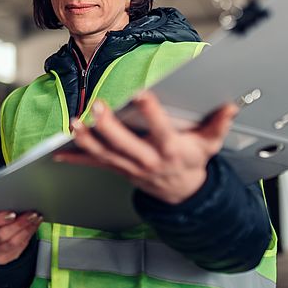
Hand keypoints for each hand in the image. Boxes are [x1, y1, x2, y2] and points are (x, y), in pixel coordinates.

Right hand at [0, 211, 42, 264]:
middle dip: (18, 224)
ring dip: (26, 229)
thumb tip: (9, 196)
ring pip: (11, 243)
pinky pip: (17, 249)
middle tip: (30, 213)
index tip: (12, 212)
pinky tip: (33, 226)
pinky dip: (28, 236)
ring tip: (35, 218)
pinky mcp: (1, 259)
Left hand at [56, 92, 236, 203]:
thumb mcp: (209, 144)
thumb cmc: (192, 161)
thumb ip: (218, 124)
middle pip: (125, 144)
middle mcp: (147, 159)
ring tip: (74, 124)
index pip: (161, 130)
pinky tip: (57, 152)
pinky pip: (93, 164)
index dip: (151, 113)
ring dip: (87, 139)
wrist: (182, 193)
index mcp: (170, 149)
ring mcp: (129, 166)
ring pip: (105, 154)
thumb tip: (230, 105)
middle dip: (109, 126)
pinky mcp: (117, 169)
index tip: (141, 94)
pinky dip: (75, 158)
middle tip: (97, 107)